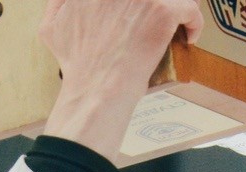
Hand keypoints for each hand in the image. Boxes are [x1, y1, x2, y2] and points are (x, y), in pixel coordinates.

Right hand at [39, 0, 200, 159]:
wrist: (96, 88)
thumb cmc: (77, 63)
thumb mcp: (52, 26)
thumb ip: (59, 1)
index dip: (134, 2)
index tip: (140, 10)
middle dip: (155, 3)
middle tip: (156, 15)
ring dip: (176, 5)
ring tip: (174, 21)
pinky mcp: (164, 10)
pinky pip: (190, 8)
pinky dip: (193, 22)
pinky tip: (188, 36)